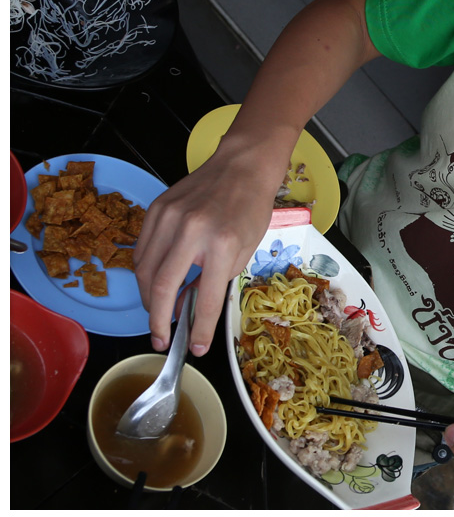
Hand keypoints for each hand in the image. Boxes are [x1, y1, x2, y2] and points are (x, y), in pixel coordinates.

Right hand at [134, 141, 282, 355]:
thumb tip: (189, 308)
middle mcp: (191, 231)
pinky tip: (155, 285)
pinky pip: (141, 250)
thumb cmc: (249, 208)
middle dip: (158, 321)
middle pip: (162, 287)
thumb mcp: (244, 250)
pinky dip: (145, 273)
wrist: (240, 166)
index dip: (199, 329)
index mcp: (221, 244)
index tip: (196, 349)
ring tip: (158, 315)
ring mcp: (168, 218)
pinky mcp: (155, 210)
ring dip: (149, 299)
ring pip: (144, 271)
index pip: (204, 298)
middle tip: (162, 340)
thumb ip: (217, 279)